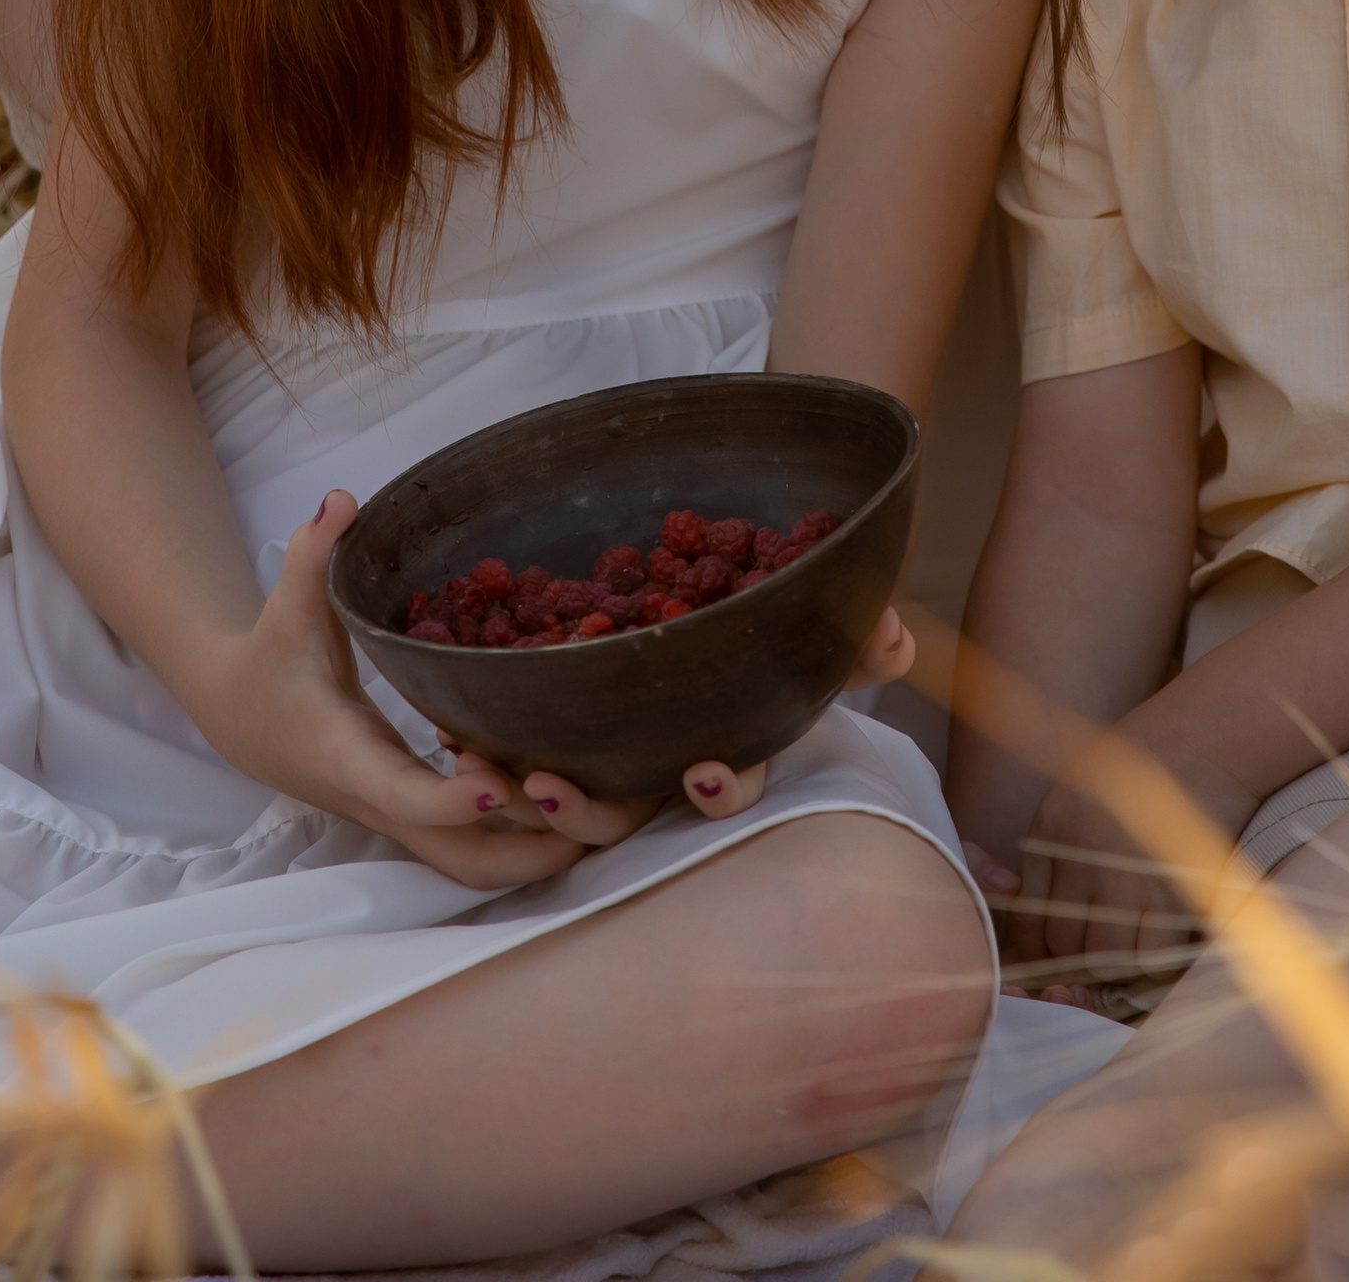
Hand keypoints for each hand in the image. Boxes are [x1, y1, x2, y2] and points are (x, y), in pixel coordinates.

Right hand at [194, 494, 582, 891]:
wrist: (242, 717)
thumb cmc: (272, 657)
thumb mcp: (289, 603)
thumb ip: (314, 554)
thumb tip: (342, 500)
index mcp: (346, 752)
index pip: (398, 792)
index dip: (447, 799)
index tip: (497, 783)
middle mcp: (378, 798)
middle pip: (455, 858)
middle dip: (522, 851)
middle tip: (589, 817)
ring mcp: (400, 815)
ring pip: (470, 864)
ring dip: (533, 854)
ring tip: (605, 815)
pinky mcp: (414, 812)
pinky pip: (472, 845)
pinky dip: (520, 836)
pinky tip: (569, 795)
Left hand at [442, 606, 916, 839]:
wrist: (724, 538)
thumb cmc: (776, 589)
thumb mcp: (822, 603)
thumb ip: (862, 626)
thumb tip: (896, 639)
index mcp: (726, 736)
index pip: (730, 784)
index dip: (720, 790)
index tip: (702, 772)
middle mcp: (660, 752)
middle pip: (624, 810)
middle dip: (584, 809)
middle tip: (549, 785)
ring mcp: (607, 738)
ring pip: (559, 789)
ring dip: (516, 785)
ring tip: (482, 765)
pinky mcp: (556, 710)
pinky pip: (517, 742)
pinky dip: (485, 743)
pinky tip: (452, 725)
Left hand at [995, 764, 1228, 995]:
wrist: (1205, 736)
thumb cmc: (1146, 767)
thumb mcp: (1080, 793)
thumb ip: (1057, 850)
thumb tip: (1034, 909)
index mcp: (1050, 827)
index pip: (1026, 922)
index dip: (1042, 955)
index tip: (1064, 963)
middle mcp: (1078, 851)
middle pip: (1065, 946)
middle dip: (1085, 963)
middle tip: (1112, 952)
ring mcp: (1123, 870)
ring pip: (1105, 957)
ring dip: (1121, 965)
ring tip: (1138, 946)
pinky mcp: (1170, 884)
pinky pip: (1152, 954)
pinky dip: (1157, 960)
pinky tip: (1165, 941)